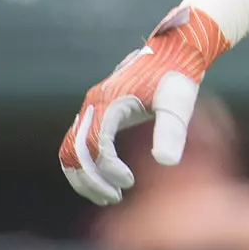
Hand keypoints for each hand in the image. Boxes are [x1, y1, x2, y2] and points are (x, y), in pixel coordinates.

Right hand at [58, 6, 227, 204]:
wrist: (175, 50)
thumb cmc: (178, 75)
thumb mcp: (178, 103)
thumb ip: (172, 131)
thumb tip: (166, 163)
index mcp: (108, 102)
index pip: (93, 145)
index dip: (107, 169)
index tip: (129, 182)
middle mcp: (93, 104)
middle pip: (72, 151)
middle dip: (89, 180)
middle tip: (114, 199)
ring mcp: (92, 107)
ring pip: (70, 149)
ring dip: (84, 176)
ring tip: (110, 196)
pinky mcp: (98, 111)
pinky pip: (79, 142)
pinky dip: (86, 165)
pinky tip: (109, 178)